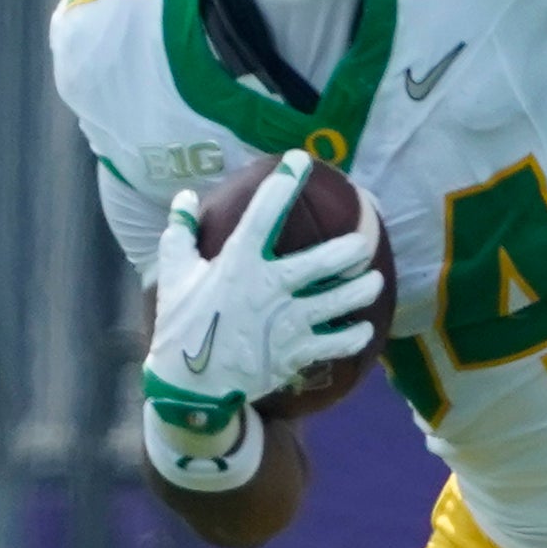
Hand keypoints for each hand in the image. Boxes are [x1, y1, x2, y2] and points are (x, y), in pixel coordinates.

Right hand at [143, 148, 382, 439]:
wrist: (189, 387)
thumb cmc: (181, 326)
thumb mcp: (174, 275)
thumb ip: (181, 233)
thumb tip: (185, 198)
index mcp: (239, 263)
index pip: (266, 213)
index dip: (285, 183)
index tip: (300, 160)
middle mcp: (270, 289)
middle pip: (324, 263)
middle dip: (350, 250)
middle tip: (362, 244)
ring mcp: (287, 323)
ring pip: (340, 302)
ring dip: (362, 290)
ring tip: (372, 281)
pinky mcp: (296, 353)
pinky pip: (338, 343)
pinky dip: (355, 336)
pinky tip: (363, 328)